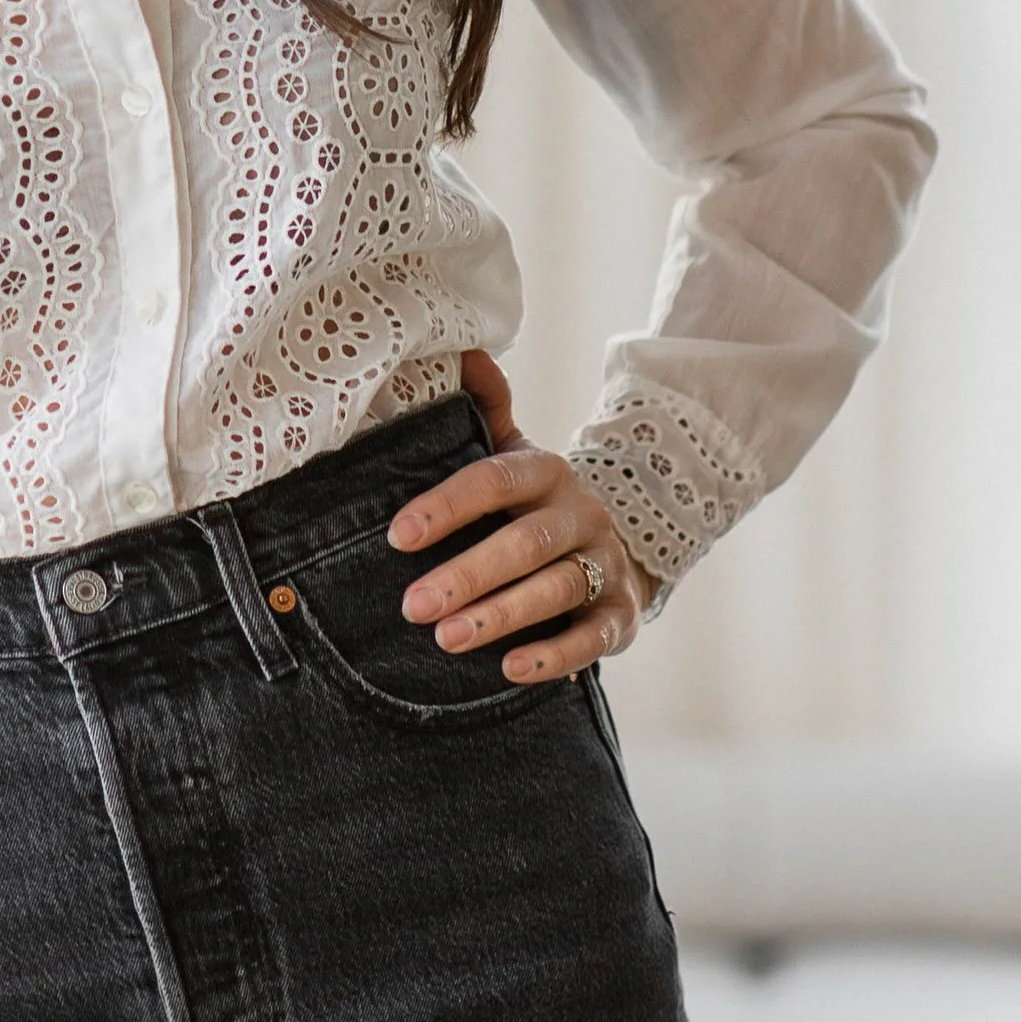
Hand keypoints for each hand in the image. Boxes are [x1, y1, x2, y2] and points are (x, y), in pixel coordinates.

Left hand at [381, 348, 651, 681]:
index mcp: (546, 471)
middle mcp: (582, 513)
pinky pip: (593, 637)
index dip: (447, 506)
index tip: (397, 537)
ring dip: (501, 615)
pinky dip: (553, 654)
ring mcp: (606, 563)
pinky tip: (509, 669)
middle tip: (412, 606)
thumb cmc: (535, 505)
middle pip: (526, 542)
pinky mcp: (623, 615)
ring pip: (558, 587)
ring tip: (446, 639)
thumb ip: (486, 411)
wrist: (616, 547)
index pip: (496, 480)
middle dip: (467, 574)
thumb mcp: (514, 457)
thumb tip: (464, 352)